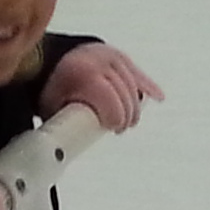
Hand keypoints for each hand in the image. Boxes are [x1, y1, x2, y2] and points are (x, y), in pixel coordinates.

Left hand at [39, 42, 163, 134]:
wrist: (51, 59)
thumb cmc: (53, 87)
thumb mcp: (52, 105)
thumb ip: (64, 125)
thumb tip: (64, 153)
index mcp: (82, 73)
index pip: (110, 98)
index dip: (116, 116)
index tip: (114, 127)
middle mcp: (99, 61)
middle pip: (124, 93)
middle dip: (126, 114)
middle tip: (120, 127)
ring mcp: (111, 57)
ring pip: (133, 85)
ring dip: (135, 106)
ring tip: (129, 120)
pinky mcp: (119, 56)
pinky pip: (137, 72)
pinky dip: (148, 86)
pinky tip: (159, 97)